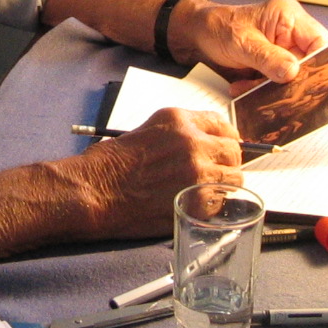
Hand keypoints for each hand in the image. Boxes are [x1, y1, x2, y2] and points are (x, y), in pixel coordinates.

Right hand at [69, 107, 242, 238]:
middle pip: (233, 151)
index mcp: (178, 120)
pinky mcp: (197, 201)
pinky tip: (194, 206)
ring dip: (224, 185)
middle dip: (227, 162)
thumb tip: (201, 147)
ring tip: (205, 192)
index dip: (226, 139)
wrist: (93, 191)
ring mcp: (197, 172)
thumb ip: (177, 136)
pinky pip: (221, 203)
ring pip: (234, 178)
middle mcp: (192, 141)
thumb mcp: (144, 133)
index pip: (222, 124)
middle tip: (217, 174)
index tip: (224, 148)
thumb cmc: (107, 165)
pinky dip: (213, 207)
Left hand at [171, 0, 327, 82]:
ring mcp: (282, 48)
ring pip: (293, 75)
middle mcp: (290, 32)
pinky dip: (262, 88)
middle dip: (294, 79)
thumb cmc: (218, 26)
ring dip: (274, 86)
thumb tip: (293, 72)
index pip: (320, 41)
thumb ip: (268, 58)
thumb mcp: (242, 42)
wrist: (196, 34)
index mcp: (289, 17)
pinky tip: (245, 88)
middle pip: (309, 61)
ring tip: (251, 88)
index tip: (307, 80)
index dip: (318, 63)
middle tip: (280, 91)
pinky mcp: (272, 63)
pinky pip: (277, 80)